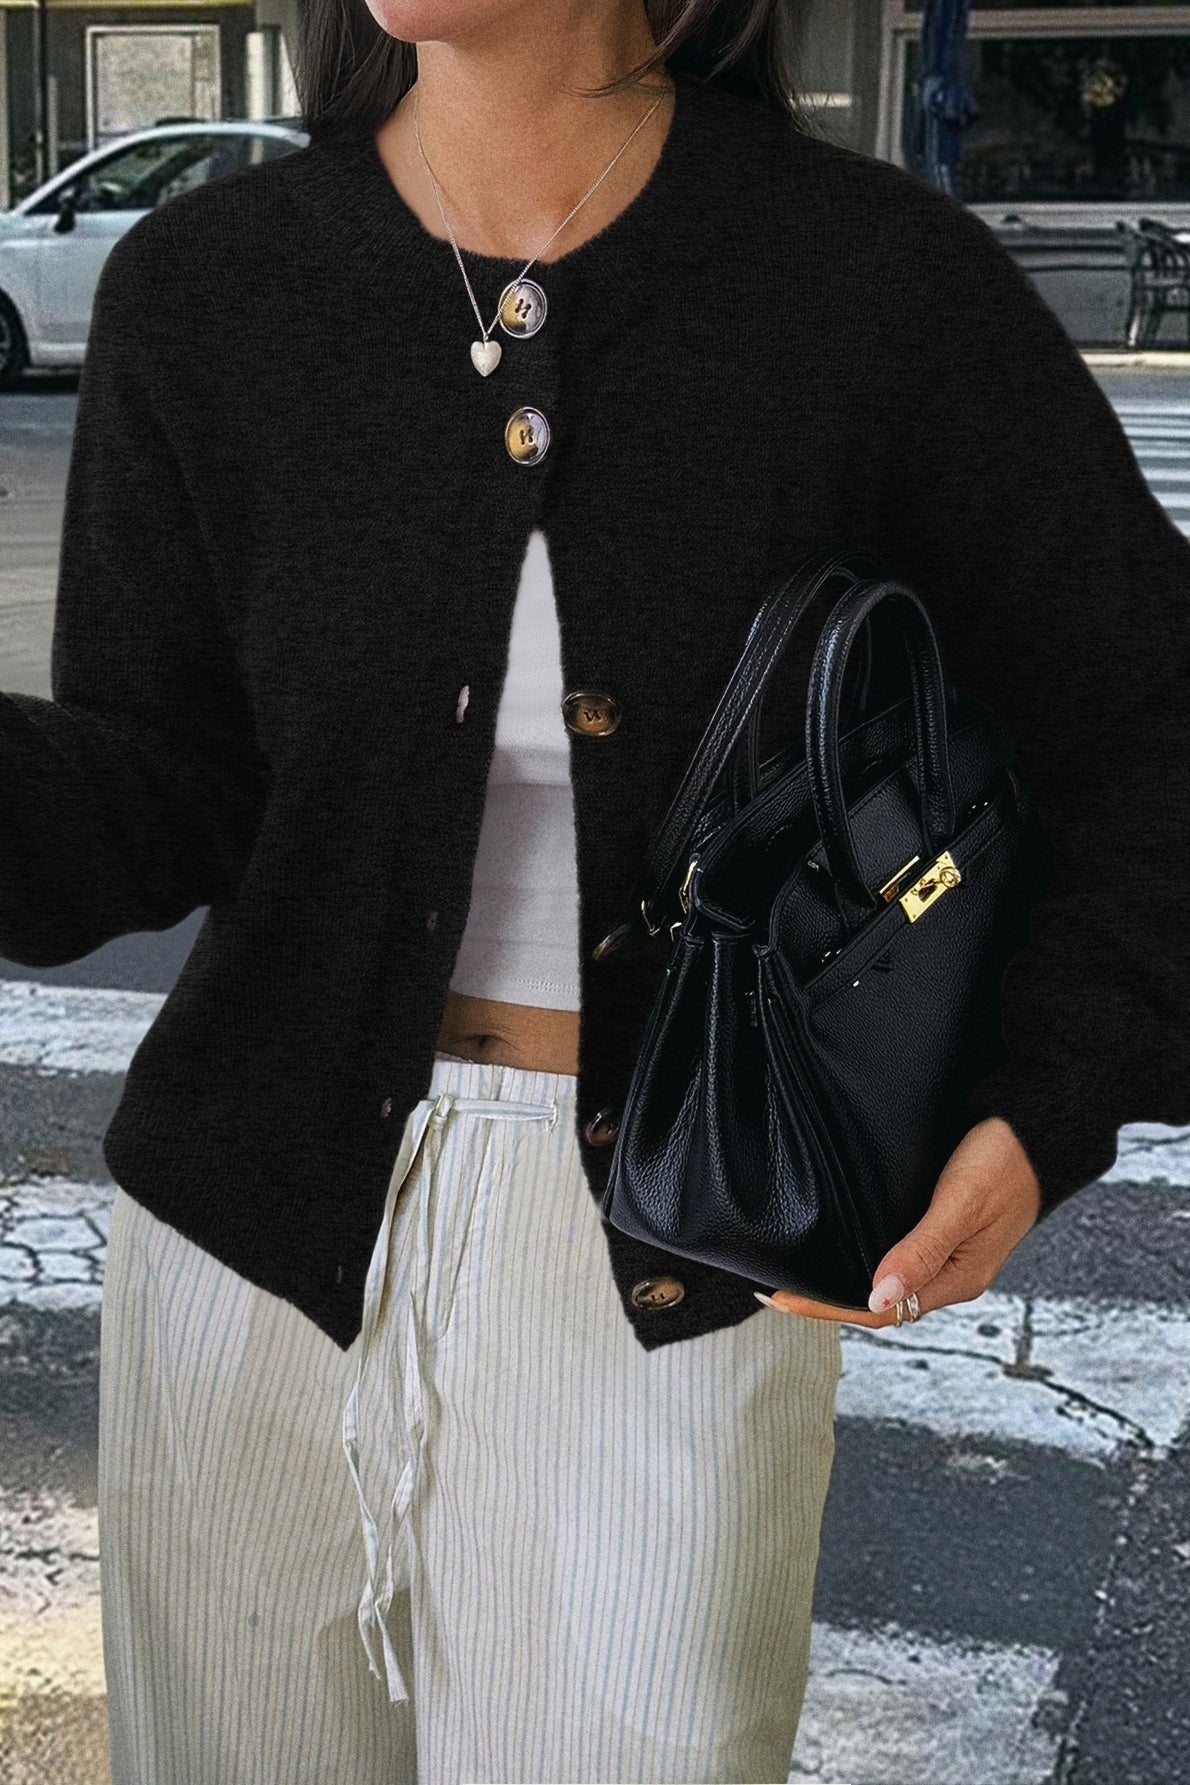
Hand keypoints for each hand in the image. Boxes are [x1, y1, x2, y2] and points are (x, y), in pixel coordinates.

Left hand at [755, 1117, 1041, 1328]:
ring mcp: (950, 1252)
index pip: (879, 1311)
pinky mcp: (947, 1227)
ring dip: (846, 1280)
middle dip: (829, 1300)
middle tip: (779, 1290)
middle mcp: (952, 1273)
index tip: (782, 1299)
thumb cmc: (1007, 1161)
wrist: (1044, 1127)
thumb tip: (879, 1298)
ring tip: (802, 1273)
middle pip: (880, 1302)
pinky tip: (845, 1245)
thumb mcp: (961, 1203)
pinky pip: (899, 1254)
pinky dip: (866, 1256)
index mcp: (958, 1279)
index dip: (827, 1307)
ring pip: (888, 1279)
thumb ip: (922, 1249)